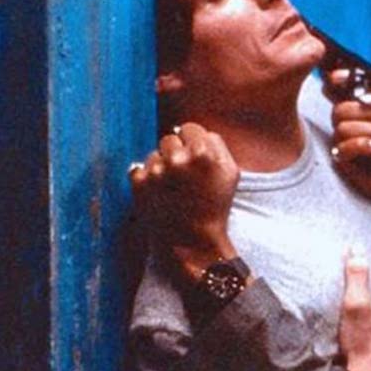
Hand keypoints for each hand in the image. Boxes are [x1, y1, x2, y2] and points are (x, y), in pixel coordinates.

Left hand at [128, 122, 240, 281]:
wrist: (194, 242)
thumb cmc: (215, 206)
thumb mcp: (231, 172)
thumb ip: (216, 143)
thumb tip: (194, 130)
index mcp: (203, 153)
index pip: (189, 128)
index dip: (192, 143)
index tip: (194, 160)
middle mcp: (178, 158)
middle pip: (169, 138)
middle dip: (176, 153)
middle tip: (184, 177)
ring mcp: (156, 171)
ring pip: (154, 154)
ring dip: (161, 166)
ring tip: (173, 189)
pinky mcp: (139, 183)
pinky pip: (139, 168)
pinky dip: (147, 179)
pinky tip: (159, 194)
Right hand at [328, 72, 370, 211]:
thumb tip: (366, 97)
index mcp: (359, 106)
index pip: (336, 88)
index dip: (334, 80)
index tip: (343, 77)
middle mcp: (347, 122)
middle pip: (340, 108)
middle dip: (368, 114)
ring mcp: (342, 141)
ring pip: (343, 127)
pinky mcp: (343, 160)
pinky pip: (344, 147)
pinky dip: (365, 145)